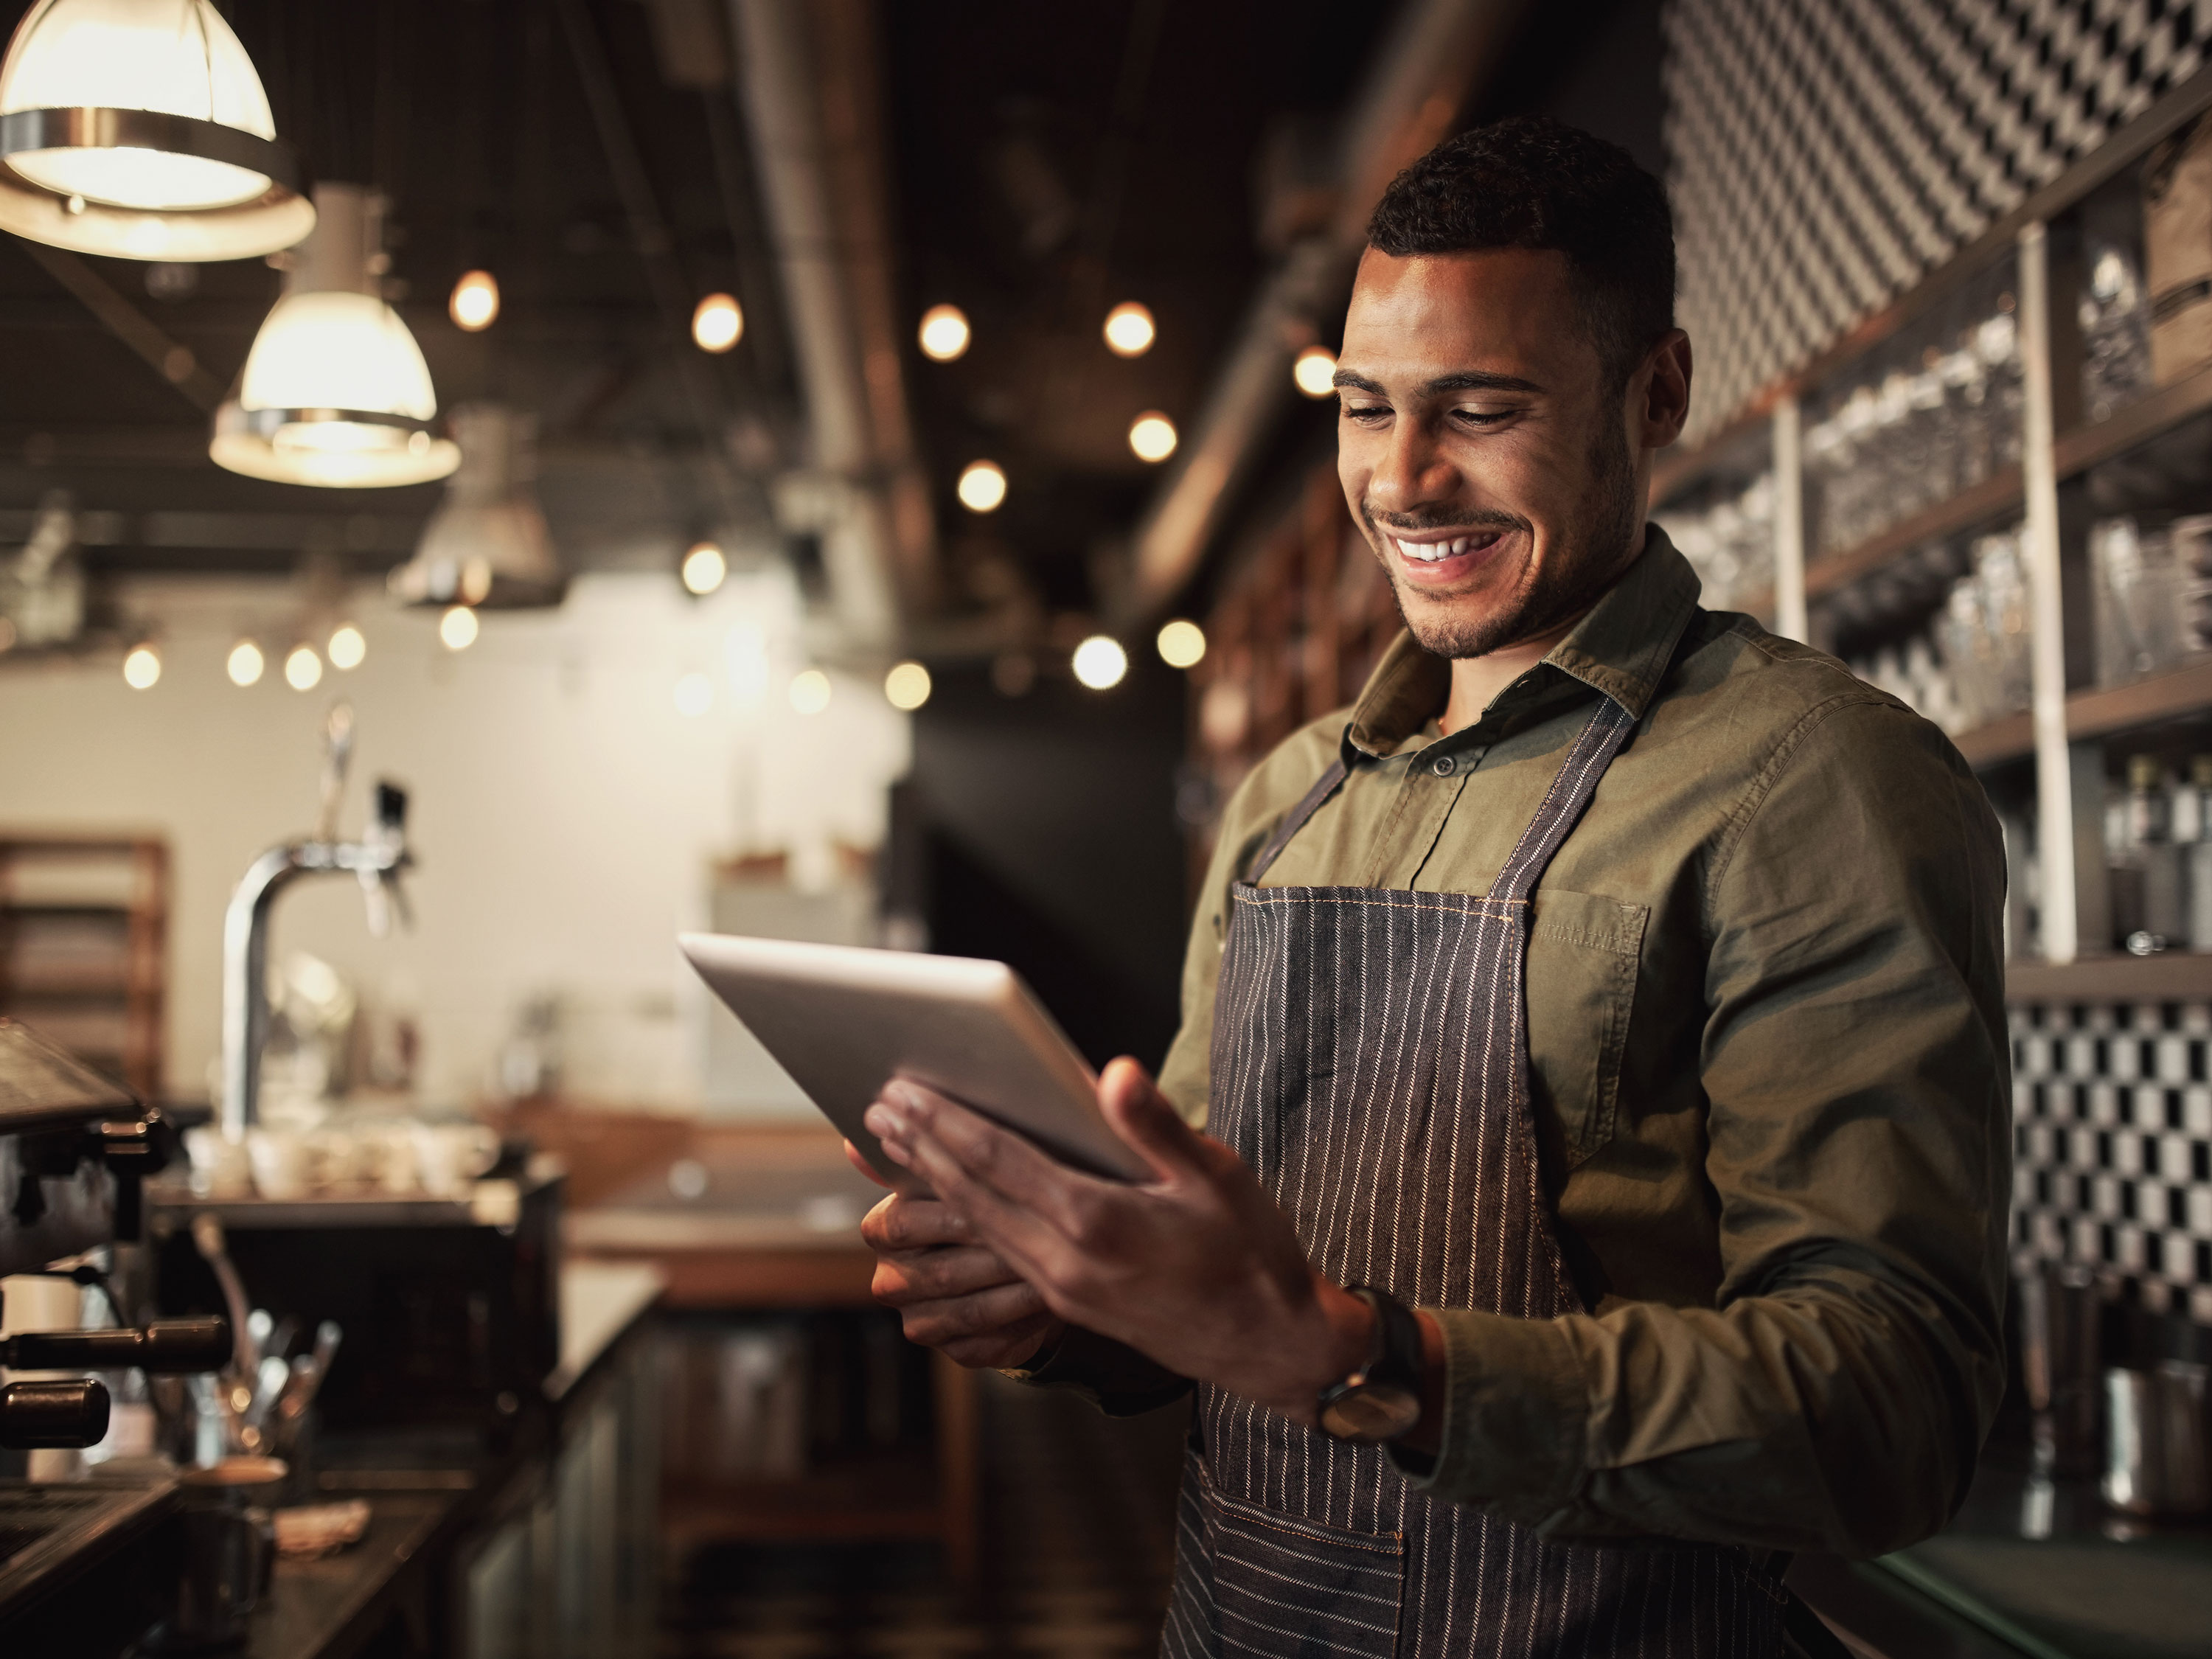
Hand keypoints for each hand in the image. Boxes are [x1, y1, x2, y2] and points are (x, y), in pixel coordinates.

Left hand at [862, 1059, 1374, 1422]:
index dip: (946, 1122)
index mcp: (1098, 1219)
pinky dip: (963, 1221)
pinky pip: (998, 1256)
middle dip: (920, 1148)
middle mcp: (1066, 1260)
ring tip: (891, 1149)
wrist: (1268, 1342)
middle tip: (874, 1110)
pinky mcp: (1067, 1305)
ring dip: (932, 1184)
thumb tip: (1112, 1072)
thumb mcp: (1218, 1177)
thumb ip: (1157, 1125)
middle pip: (973, 1194)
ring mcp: (1062, 1289)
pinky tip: (947, 1206)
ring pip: (979, 1227)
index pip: (1000, 1160)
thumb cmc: (1251, 1250)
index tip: (903, 1091)